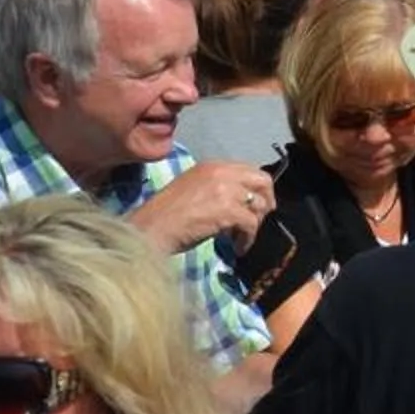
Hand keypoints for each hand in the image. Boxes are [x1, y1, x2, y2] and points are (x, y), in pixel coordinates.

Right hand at [128, 162, 270, 255]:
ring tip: (242, 238)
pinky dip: (248, 238)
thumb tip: (240, 200)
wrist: (149, 229)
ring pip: (258, 204)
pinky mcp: (227, 210)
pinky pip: (251, 224)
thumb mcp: (193, 190)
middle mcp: (222, 172)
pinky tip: (238, 247)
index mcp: (212, 166)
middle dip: (265, 200)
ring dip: (254, 224)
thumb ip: (218, 188)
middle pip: (262, 181)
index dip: (256, 189)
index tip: (256, 204)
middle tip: (259, 219)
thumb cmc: (165, 216)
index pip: (250, 170)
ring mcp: (226, 190)